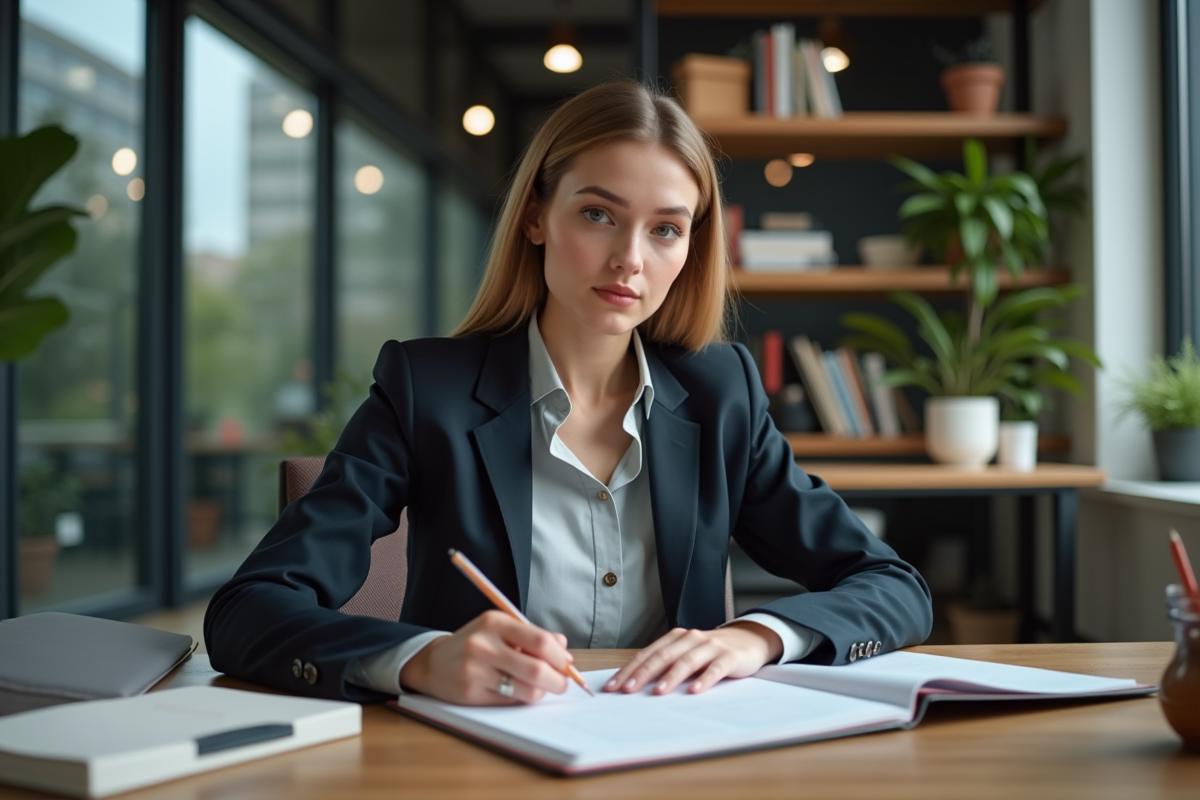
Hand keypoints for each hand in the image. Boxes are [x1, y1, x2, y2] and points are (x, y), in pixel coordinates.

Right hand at [398, 610, 572, 704]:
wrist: (432, 663)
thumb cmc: (475, 645)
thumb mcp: (501, 629)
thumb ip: (534, 636)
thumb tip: (565, 650)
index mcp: (495, 622)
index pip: (540, 641)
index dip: (560, 657)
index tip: (567, 664)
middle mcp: (484, 644)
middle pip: (537, 668)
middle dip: (558, 680)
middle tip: (561, 684)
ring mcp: (475, 670)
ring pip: (527, 690)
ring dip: (541, 692)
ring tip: (539, 687)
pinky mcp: (471, 693)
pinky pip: (511, 702)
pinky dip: (521, 699)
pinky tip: (517, 691)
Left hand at [604, 621, 783, 695]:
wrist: (748, 640)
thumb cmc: (710, 652)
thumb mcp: (686, 654)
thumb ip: (666, 665)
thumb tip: (635, 684)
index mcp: (675, 638)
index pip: (647, 655)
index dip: (628, 670)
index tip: (613, 686)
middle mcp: (689, 639)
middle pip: (662, 656)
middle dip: (643, 674)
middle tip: (628, 690)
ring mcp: (709, 647)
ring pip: (686, 661)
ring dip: (671, 677)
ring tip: (658, 692)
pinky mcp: (729, 657)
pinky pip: (714, 668)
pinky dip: (704, 679)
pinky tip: (694, 691)